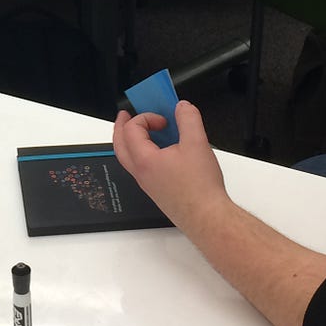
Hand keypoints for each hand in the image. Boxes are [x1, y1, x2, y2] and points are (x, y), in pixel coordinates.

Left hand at [111, 101, 229, 229]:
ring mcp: (147, 184)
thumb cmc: (200, 188)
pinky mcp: (156, 191)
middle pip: (119, 146)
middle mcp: (141, 173)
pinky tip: (163, 153)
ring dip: (131, 142)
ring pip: (129, 159)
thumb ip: (188, 119)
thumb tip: (182, 107)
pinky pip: (141, 169)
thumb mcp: (197, 143)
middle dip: (121, 127)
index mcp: (144, 160)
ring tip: (144, 132)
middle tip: (125, 116)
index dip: (146, 118)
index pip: (131, 130)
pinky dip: (144, 155)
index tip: (163, 119)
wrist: (206, 217)